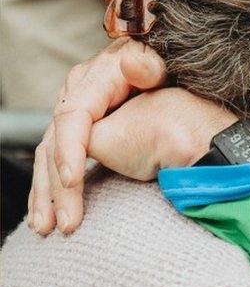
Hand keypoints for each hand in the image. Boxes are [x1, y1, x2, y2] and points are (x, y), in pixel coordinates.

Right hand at [27, 39, 234, 234]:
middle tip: (66, 222)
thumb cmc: (165, 62)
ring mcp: (75, 113)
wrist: (163, 58)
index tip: (73, 179)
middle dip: (56, 186)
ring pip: (49, 156)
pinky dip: (52, 188)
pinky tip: (49, 214)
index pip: (72, 117)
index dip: (70, 149)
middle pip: (55, 143)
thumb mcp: (161, 60)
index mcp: (95, 79)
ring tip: (47, 228)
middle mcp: (77, 95)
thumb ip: (151, 66)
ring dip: (46, 195)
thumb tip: (134, 67)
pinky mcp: (78, 129)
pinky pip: (57, 160)